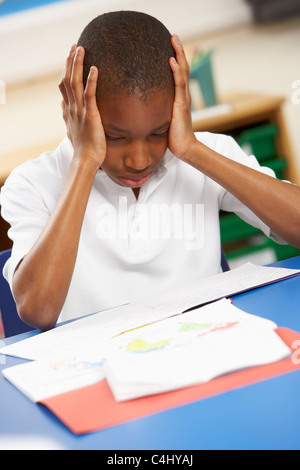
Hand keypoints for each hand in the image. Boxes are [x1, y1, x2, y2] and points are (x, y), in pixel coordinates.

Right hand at [59, 45, 105, 168]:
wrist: (86, 159)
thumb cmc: (82, 146)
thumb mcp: (71, 128)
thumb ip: (66, 114)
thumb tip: (61, 103)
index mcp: (69, 110)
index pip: (64, 85)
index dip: (66, 69)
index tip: (70, 56)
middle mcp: (72, 108)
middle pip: (67, 79)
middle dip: (70, 61)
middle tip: (75, 46)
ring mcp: (80, 111)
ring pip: (75, 83)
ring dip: (78, 65)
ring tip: (81, 49)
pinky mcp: (90, 115)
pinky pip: (90, 95)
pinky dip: (91, 81)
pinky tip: (95, 69)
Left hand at [168, 35, 196, 159]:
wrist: (185, 148)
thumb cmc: (174, 137)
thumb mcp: (163, 120)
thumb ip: (158, 111)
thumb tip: (143, 108)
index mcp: (179, 97)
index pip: (178, 74)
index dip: (175, 59)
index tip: (170, 46)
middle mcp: (183, 95)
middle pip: (182, 68)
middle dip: (179, 51)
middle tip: (174, 36)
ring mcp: (183, 99)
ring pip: (182, 72)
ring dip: (179, 55)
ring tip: (174, 40)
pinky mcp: (181, 106)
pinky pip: (179, 85)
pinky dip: (175, 71)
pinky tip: (171, 61)